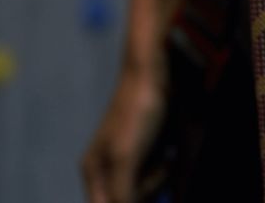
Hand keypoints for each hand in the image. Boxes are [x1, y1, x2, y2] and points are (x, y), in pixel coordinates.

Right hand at [81, 66, 165, 202]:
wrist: (154, 75)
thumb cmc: (136, 113)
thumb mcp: (126, 157)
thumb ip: (121, 192)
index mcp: (94, 172)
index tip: (146, 195)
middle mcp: (107, 168)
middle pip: (127, 199)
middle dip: (147, 189)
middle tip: (160, 168)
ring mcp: (128, 158)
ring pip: (144, 188)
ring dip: (159, 179)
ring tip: (165, 159)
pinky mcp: (146, 150)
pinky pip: (156, 172)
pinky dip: (165, 168)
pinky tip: (170, 154)